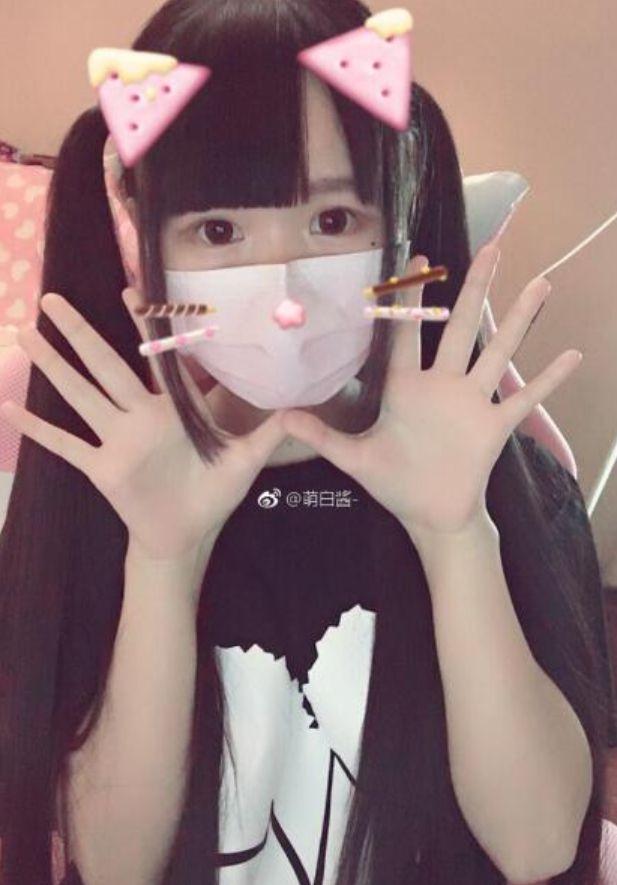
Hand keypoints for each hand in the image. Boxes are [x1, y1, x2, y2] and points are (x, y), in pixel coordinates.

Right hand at [1, 288, 288, 560]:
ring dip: (53, 367)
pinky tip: (9, 408)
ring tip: (26, 335)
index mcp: (173, 409)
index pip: (156, 358)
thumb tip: (300, 408)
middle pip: (105, 365)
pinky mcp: (101, 468)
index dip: (144, 325)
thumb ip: (269, 433)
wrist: (186, 535)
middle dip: (81, 333)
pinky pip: (65, 444)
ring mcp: (116, 440)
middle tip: (53, 298)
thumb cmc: (214, 494)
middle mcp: (139, 416)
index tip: (131, 290)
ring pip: (80, 395)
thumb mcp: (246, 461)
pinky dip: (38, 429)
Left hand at [280, 243, 582, 541]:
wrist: (430, 515)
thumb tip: (279, 417)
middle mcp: (443, 385)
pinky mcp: (494, 425)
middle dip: (475, 287)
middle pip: (462, 327)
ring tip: (540, 282)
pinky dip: (548, 379)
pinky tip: (572, 354)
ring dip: (520, 319)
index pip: (409, 332)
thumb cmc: (395, 484)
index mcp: (407, 388)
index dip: (411, 297)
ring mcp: (472, 402)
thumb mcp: (354, 458)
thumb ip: (321, 435)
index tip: (416, 259)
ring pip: (498, 351)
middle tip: (491, 246)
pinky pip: (524, 398)